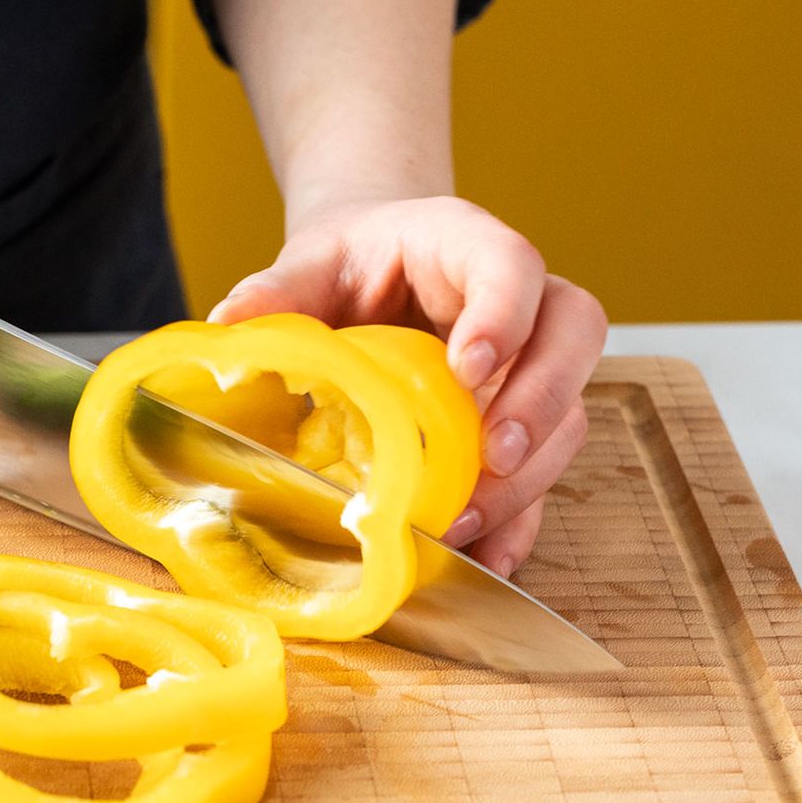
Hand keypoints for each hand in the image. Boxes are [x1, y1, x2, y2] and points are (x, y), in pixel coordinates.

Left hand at [209, 196, 606, 575]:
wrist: (371, 277)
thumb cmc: (351, 265)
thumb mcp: (310, 264)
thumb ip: (278, 290)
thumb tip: (228, 322)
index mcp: (468, 244)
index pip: (512, 264)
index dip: (504, 314)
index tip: (468, 366)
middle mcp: (522, 302)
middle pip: (574, 334)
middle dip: (540, 401)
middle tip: (493, 452)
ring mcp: (529, 366)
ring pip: (569, 413)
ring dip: (526, 474)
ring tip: (467, 518)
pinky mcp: (521, 426)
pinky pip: (541, 474)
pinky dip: (521, 520)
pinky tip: (491, 558)